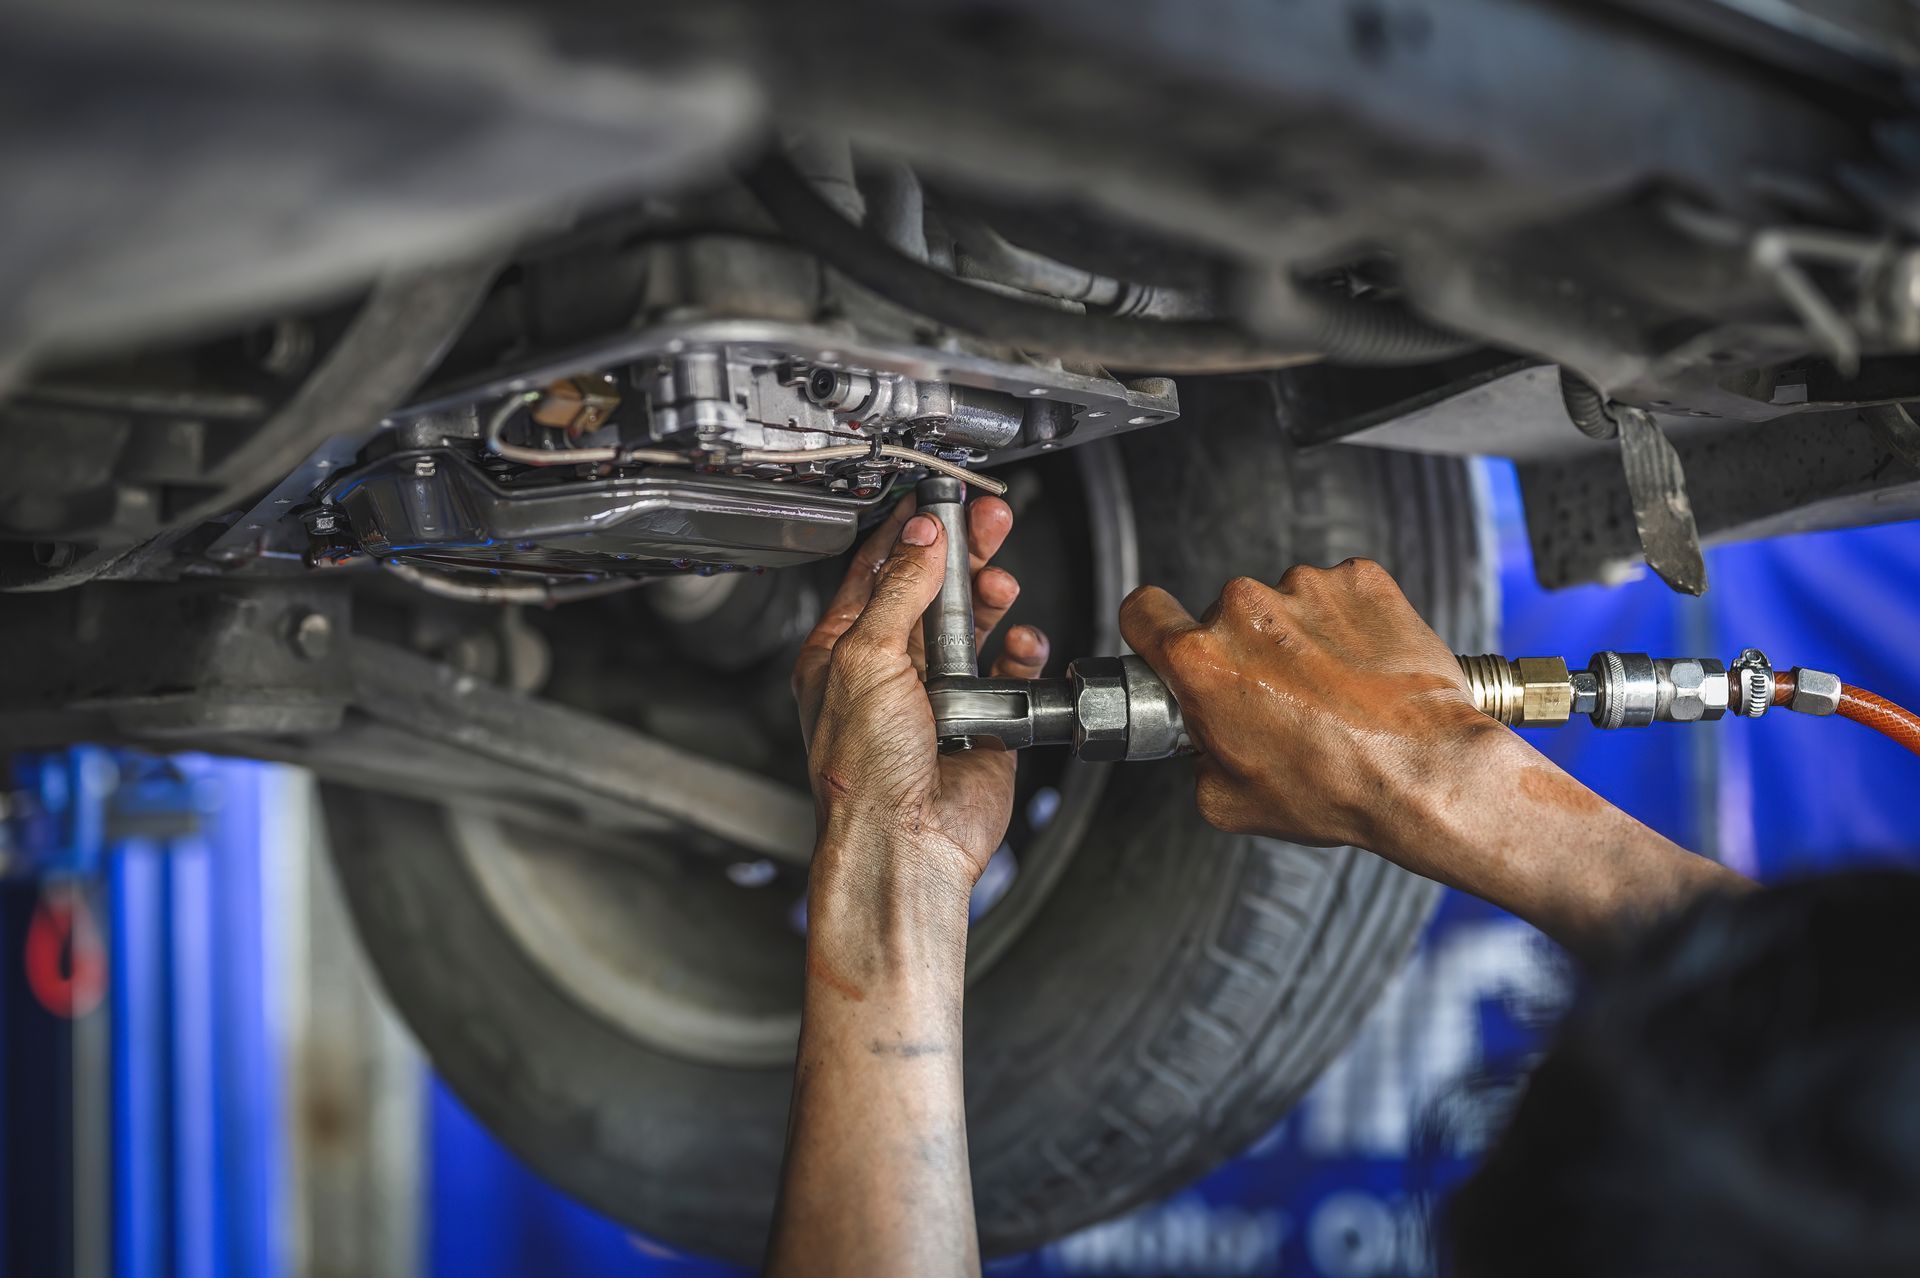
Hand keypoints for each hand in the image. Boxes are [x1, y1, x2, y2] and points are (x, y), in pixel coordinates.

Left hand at [793, 494, 1049, 895]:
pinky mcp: (981, 720)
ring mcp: (936, 695)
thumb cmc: (864, 774)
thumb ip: (897, 590)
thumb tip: (919, 539)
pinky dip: (1019, 651)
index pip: (874, 572)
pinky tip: (1019, 641)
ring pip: (971, 626)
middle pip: (930, 591)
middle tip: (989, 522)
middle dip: (961, 554)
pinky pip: (1008, 672)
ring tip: (1002, 581)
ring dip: (989, 598)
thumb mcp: (867, 659)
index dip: (906, 532)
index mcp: (842, 653)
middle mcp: (888, 671)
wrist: (907, 843)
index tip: (934, 501)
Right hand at [1119, 560, 1502, 863]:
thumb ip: (1196, 752)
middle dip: (1246, 652)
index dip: (1152, 628)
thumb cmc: (1336, 788)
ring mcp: (1307, 587)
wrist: (1428, 771)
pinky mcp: (1362, 578)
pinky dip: (1349, 622)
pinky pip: (1339, 593)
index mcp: (1202, 660)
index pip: (1142, 610)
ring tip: (1338, 689)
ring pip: (1285, 604)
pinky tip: (1366, 667)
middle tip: (1283, 699)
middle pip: (1223, 616)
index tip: (1168, 640)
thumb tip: (1204, 736)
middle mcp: (1246, 611)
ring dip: (1300, 636)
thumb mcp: (1228, 800)